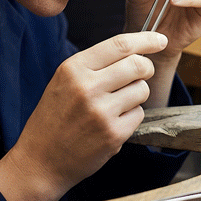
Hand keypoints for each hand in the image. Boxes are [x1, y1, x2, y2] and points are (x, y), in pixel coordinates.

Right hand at [0, 31, 167, 200]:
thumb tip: (135, 51)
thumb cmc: (54, 118)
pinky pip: (138, 114)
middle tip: (142, 74)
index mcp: (73, 69)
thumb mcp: (64, 81)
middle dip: (146, 68)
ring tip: (117, 104)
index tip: (160, 39)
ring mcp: (101, 112)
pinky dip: (131, 117)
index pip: (120, 45)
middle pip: (138, 65)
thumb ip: (95, 65)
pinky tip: (112, 123)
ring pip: (142, 90)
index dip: (146, 40)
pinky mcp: (113, 134)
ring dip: (136, 95)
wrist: (40, 160)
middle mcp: (87, 87)